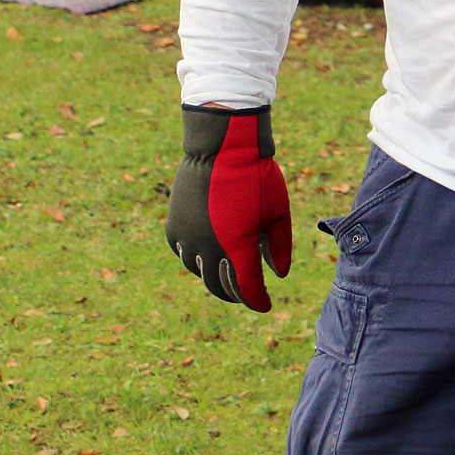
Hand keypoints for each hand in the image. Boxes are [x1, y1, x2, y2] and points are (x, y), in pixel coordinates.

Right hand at [166, 104, 291, 311]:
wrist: (223, 149)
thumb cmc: (257, 179)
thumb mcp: (278, 213)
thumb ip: (279, 247)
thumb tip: (278, 275)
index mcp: (238, 249)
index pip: (248, 289)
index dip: (258, 301)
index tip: (266, 305)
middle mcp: (209, 250)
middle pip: (221, 287)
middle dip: (238, 294)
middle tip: (248, 295)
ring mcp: (188, 239)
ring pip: (201, 272)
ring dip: (216, 278)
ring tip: (229, 277)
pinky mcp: (174, 228)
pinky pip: (185, 254)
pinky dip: (198, 260)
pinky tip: (208, 258)